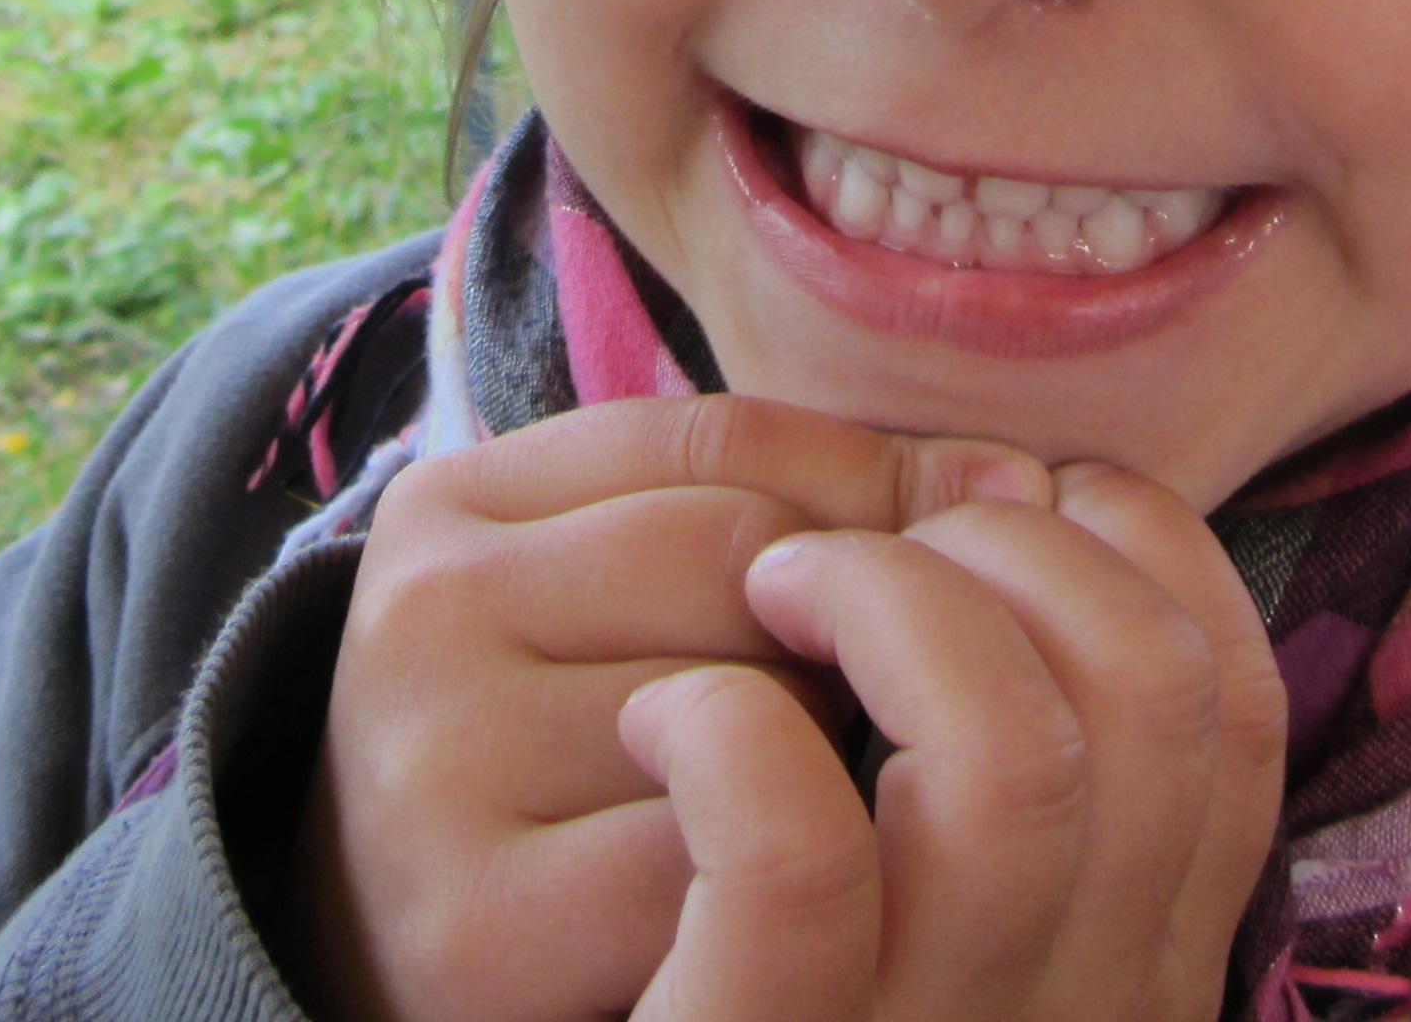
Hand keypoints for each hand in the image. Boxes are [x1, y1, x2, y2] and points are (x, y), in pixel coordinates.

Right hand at [292, 396, 1054, 1021]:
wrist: (397, 968)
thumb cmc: (568, 775)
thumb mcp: (622, 613)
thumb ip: (787, 515)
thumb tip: (1014, 484)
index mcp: (450, 510)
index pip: (723, 442)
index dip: (870, 494)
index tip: (950, 555)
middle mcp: (419, 618)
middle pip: (744, 558)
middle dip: (839, 640)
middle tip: (855, 723)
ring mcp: (433, 770)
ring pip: (750, 701)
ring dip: (822, 762)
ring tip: (797, 816)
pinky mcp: (477, 923)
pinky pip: (721, 856)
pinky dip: (776, 880)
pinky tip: (757, 903)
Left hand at [616, 462, 1288, 1021]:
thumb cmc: (762, 991)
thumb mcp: (946, 910)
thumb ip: (1005, 769)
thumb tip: (1021, 507)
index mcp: (1135, 969)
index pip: (1229, 702)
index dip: (1133, 550)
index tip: (994, 512)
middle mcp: (1074, 1019)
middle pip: (1150, 695)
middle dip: (1008, 547)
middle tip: (849, 552)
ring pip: (1012, 755)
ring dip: (886, 598)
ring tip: (767, 591)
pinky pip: (797, 859)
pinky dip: (730, 727)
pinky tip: (662, 714)